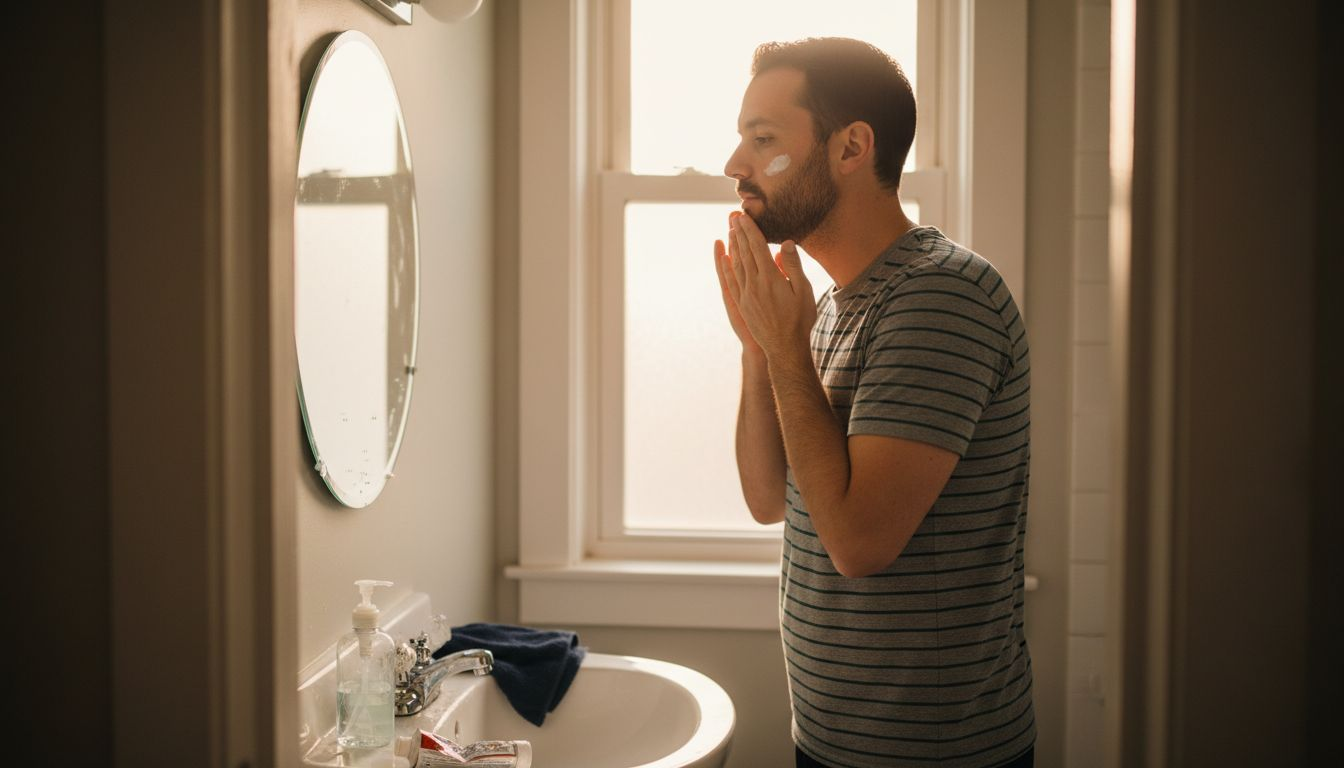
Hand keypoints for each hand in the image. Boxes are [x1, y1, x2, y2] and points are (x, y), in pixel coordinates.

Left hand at [723, 212, 815, 362]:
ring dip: (732, 246)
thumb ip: (794, 266)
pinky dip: (727, 266)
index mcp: (770, 279)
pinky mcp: (742, 304)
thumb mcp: (803, 292)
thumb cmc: (800, 320)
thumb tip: (786, 243)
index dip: (750, 230)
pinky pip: (732, 280)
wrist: (784, 348)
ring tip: (730, 231)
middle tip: (733, 216)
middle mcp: (754, 284)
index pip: (757, 247)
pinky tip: (725, 258)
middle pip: (743, 253)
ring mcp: (746, 295)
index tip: (744, 216)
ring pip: (736, 264)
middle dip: (738, 233)